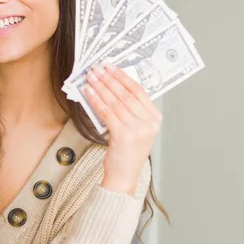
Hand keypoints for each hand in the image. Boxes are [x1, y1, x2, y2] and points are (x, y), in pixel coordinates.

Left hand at [85, 64, 161, 195]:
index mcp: (155, 118)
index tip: (111, 67)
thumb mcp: (136, 128)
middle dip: (109, 79)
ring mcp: (138, 130)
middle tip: (97, 69)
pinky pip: (107, 113)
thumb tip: (112, 86)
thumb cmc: (127, 152)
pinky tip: (89, 93)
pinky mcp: (124, 136)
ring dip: (101, 87)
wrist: (124, 176)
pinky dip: (97, 101)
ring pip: (115, 102)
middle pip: (126, 94)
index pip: (139, 91)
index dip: (123, 77)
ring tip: (91, 78)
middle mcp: (149, 123)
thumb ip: (130, 110)